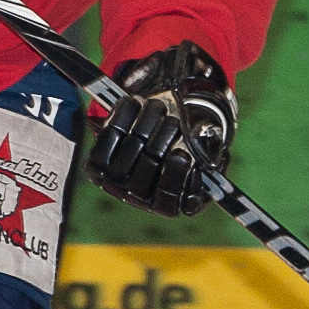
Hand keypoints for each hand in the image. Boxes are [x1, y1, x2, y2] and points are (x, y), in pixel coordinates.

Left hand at [84, 43, 235, 215]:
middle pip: (149, 167)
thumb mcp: (205, 148)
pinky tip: (133, 104)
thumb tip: (205, 133)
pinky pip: (107, 141)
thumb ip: (209, 144)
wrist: (152, 139)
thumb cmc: (186, 145)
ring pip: (130, 149)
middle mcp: (140, 199)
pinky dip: (121, 118)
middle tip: (174, 119)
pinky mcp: (98, 167)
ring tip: (158, 106)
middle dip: (163, 138)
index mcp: (168, 204)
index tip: (182, 153)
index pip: (168, 197)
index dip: (174, 175)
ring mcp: (116, 184)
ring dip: (146, 122)